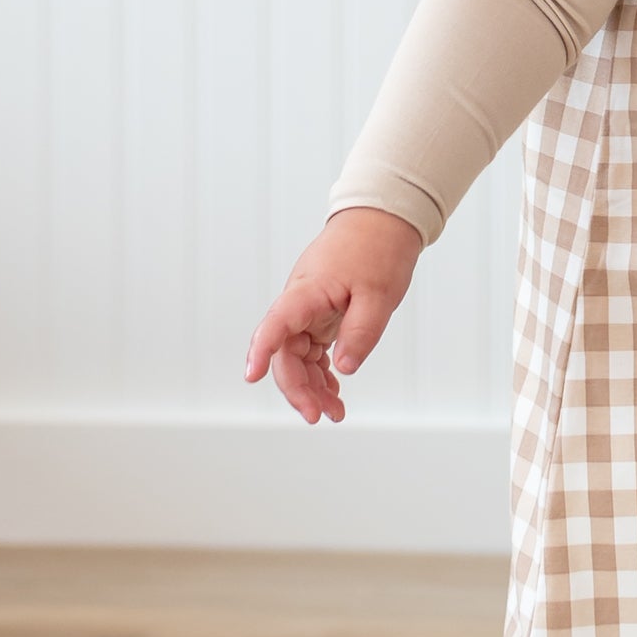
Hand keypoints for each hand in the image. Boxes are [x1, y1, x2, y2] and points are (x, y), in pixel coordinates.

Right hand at [244, 207, 425, 424]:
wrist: (384, 220)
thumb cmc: (379, 249)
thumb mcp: (379, 294)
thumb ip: (361, 332)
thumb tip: (344, 369)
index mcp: (306, 292)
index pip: (276, 324)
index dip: (261, 352)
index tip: (251, 376)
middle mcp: (300, 303)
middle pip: (285, 353)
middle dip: (298, 388)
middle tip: (320, 416)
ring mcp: (308, 310)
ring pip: (298, 356)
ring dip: (311, 386)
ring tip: (334, 412)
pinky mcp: (320, 314)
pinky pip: (312, 349)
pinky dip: (322, 372)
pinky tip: (333, 390)